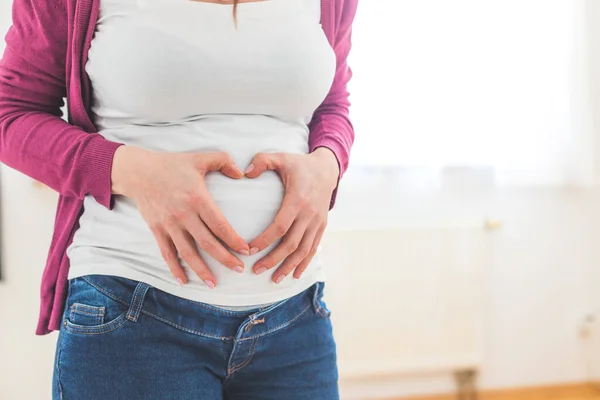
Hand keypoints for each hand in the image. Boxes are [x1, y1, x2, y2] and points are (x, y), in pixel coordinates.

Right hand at [111, 146, 249, 287]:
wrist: (138, 171)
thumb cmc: (172, 164)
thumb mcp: (200, 158)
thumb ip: (224, 161)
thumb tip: (241, 174)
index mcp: (197, 198)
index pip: (220, 225)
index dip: (234, 240)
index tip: (246, 251)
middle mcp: (184, 214)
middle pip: (207, 243)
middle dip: (225, 259)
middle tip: (239, 269)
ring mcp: (169, 224)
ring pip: (188, 252)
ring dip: (202, 270)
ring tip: (214, 283)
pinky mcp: (157, 229)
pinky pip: (167, 253)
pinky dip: (175, 268)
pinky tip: (184, 281)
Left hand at [244, 148, 338, 282]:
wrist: (327, 169)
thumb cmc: (299, 165)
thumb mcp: (281, 157)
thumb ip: (262, 161)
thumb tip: (245, 172)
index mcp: (297, 200)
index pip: (280, 226)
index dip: (265, 240)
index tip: (249, 250)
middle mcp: (309, 214)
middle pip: (291, 243)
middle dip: (274, 259)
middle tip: (256, 270)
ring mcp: (317, 222)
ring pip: (303, 250)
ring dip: (289, 266)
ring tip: (274, 279)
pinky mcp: (322, 226)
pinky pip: (313, 248)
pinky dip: (304, 263)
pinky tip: (295, 275)